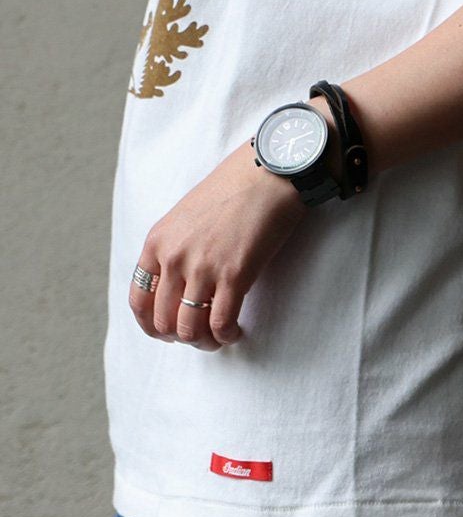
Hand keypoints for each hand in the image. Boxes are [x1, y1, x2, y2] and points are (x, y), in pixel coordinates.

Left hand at [129, 139, 308, 350]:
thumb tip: (182, 284)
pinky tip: (236, 332)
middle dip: (182, 337)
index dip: (152, 326)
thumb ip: (178, 247)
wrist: (269, 173)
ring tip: (220, 338)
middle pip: (163, 320)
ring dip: (204, 342)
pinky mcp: (234, 275)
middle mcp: (173, 257)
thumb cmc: (235, 190)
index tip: (171, 332)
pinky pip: (220, 322)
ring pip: (189, 328)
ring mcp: (202, 268)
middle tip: (202, 337)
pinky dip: (226, 335)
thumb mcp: (188, 216)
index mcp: (157, 242)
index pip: (139, 300)